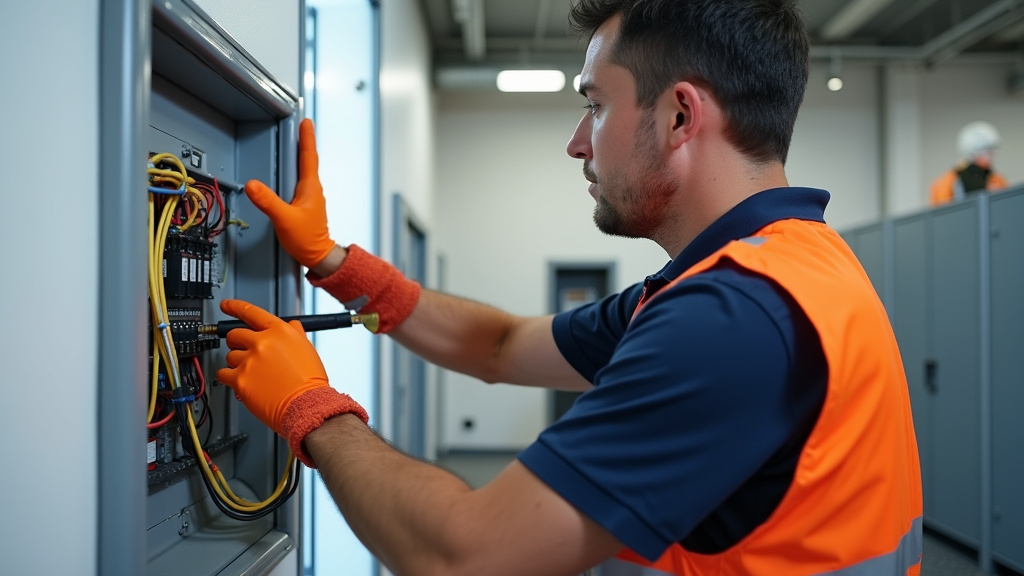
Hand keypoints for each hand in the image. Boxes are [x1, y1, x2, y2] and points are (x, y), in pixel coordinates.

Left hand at [216, 299, 329, 436]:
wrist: (306, 405)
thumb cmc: (309, 382)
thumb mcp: (307, 350)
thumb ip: (295, 334)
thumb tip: (293, 326)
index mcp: (279, 332)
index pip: (251, 312)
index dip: (235, 307)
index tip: (226, 305)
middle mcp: (262, 342)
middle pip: (235, 335)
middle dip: (237, 343)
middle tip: (245, 353)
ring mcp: (249, 360)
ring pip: (230, 356)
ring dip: (237, 364)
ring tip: (253, 374)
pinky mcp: (240, 379)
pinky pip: (223, 374)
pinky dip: (229, 378)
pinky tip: (241, 382)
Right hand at [245, 118, 335, 267]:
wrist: (318, 256)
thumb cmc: (307, 240)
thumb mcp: (284, 219)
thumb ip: (268, 202)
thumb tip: (253, 185)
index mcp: (310, 187)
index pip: (308, 156)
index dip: (307, 138)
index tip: (306, 121)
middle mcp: (312, 189)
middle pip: (307, 159)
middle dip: (303, 141)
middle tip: (300, 124)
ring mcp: (309, 196)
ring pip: (304, 170)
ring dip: (299, 155)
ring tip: (294, 141)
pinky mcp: (305, 204)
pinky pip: (299, 181)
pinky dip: (294, 170)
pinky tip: (287, 172)